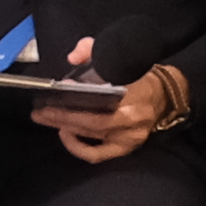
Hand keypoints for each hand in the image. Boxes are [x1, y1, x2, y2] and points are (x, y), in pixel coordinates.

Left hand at [31, 50, 192, 169]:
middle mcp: (131, 120)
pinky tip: (65, 135)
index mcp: (135, 95)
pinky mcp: (126, 148)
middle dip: (61, 116)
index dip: (77, 95)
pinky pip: (96, 155)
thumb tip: (73, 58)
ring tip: (46, 119)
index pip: (103, 96)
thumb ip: (93, 50)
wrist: (166, 95)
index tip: (60, 86)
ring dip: (64, 128)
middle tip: (39, 111)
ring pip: (90, 136)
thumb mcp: (120, 56)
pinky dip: (78, 148)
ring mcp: (129, 138)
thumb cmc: (140, 75)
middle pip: (90, 121)